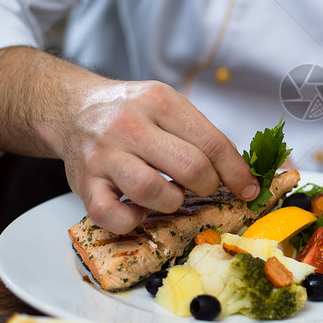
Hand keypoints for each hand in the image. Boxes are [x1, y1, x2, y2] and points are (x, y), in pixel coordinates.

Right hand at [55, 80, 258, 233]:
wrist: (73, 108)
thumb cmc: (130, 112)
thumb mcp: (167, 106)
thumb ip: (201, 135)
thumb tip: (242, 174)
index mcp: (160, 102)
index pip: (211, 142)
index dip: (237, 172)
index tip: (249, 189)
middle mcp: (129, 125)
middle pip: (189, 168)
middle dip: (207, 186)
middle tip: (204, 187)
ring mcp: (104, 155)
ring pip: (152, 192)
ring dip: (172, 202)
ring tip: (170, 194)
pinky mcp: (83, 183)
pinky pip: (112, 216)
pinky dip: (132, 220)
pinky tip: (139, 208)